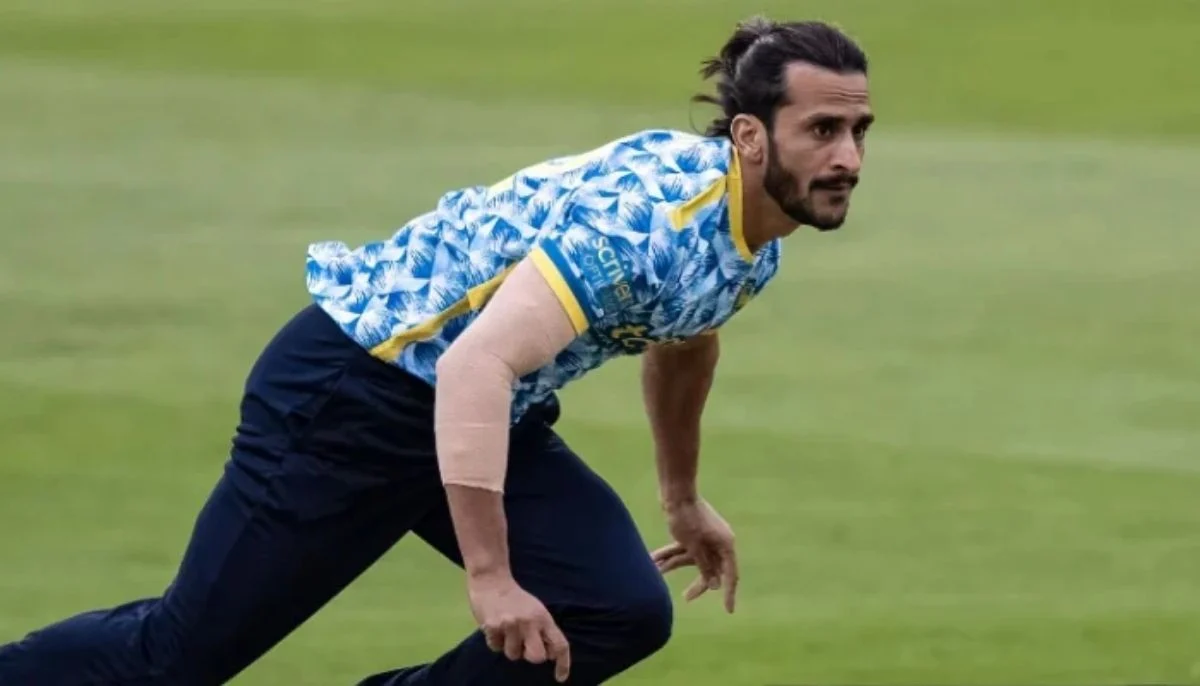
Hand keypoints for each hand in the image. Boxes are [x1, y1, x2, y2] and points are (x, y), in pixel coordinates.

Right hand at [468, 572, 570, 681]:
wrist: (492, 580)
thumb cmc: (517, 599)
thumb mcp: (536, 611)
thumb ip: (543, 631)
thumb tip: (550, 655)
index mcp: (543, 618)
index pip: (559, 644)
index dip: (563, 664)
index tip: (561, 677)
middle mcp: (529, 622)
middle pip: (537, 657)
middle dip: (530, 656)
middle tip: (524, 645)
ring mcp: (510, 624)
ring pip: (513, 655)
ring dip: (510, 647)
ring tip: (507, 630)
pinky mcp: (492, 626)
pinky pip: (496, 648)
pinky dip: (495, 641)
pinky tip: (495, 627)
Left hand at [651, 498, 738, 612]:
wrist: (675, 492)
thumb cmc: (686, 518)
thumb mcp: (694, 546)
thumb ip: (705, 566)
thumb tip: (715, 585)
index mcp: (725, 545)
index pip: (730, 575)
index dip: (729, 593)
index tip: (728, 610)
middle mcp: (718, 542)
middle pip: (711, 569)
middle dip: (697, 583)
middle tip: (686, 598)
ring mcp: (705, 538)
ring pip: (691, 559)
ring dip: (673, 565)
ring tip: (656, 571)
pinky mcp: (691, 534)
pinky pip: (682, 550)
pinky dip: (669, 555)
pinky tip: (654, 561)